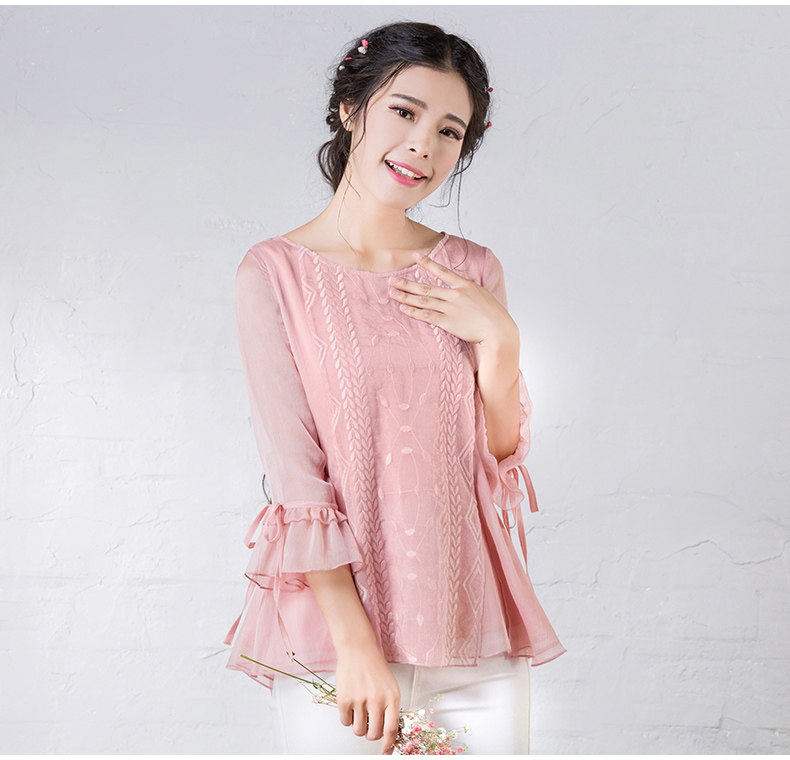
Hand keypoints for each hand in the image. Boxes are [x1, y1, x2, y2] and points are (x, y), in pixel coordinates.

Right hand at [334, 638, 400, 754]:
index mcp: (392, 697)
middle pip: (373, 734)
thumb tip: (388, 733)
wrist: (358, 650)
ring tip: (359, 711)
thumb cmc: (375, 667)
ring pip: (358, 731)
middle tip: (368, 724)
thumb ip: (390, 708)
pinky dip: (347, 718)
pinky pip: (345, 722)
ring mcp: (360, 700)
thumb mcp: (390, 686)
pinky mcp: (344, 700)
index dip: (388, 744)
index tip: (385, 752)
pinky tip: (350, 704)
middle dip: (370, 733)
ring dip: (358, 726)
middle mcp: (377, 700)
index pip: (392, 729)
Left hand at [388, 251, 517, 348]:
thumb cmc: (493, 314)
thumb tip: (460, 278)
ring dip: (406, 297)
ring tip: (392, 293)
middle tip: (391, 279)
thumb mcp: (482, 294)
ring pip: (423, 301)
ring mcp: (450, 309)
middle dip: (407, 283)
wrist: (498, 330)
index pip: (442, 271)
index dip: (427, 263)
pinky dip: (414, 312)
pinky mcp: (448, 323)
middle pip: (426, 287)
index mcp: (464, 285)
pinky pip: (427, 316)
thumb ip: (468, 286)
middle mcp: (455, 295)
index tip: (414, 256)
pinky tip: (403, 308)